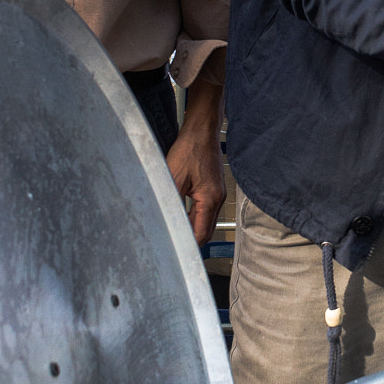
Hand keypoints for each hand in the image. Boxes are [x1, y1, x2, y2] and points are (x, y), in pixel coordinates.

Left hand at [165, 79, 225, 243]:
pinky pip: (206, 208)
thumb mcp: (174, 178)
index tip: (178, 251)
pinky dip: (195, 216)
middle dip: (193, 239)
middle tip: (175, 246)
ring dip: (194, 227)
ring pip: (206, 220)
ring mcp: (217, 192)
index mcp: (210, 199)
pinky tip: (183, 215)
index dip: (190, 245)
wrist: (201, 131)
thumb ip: (171, 202)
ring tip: (177, 234)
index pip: (202, 233)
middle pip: (207, 229)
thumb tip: (166, 221)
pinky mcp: (213, 187)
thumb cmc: (190, 149)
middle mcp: (218, 198)